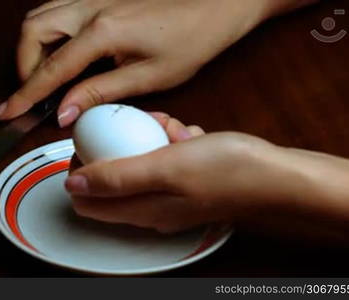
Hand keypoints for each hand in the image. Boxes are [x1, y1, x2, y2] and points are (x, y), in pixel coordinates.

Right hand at [0, 0, 283, 124]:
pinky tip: (62, 50)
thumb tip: (64, 112)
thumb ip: (101, 92)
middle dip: (23, 65)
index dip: (25, 95)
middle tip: (34, 94)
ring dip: (33, 46)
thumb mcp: (148, 76)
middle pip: (31, 31)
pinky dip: (48, 30)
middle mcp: (89, 8)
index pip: (50, 70)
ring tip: (45, 75)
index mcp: (102, 33)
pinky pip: (58, 7)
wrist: (216, 4)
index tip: (5, 113)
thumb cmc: (191, 40)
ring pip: (41, 15)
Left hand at [65, 118, 348, 234]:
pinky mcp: (185, 181)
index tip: (92, 141)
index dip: (80, 169)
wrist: (275, 175)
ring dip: (148, 138)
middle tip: (143, 128)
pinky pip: (163, 157)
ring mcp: (169, 195)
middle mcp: (150, 208)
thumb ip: (116, 177)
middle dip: (120, 146)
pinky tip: (188, 134)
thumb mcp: (165, 167)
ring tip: (173, 128)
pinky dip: (170, 141)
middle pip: (113, 176)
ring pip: (139, 160)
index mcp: (139, 210)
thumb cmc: (225, 170)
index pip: (85, 201)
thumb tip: (73, 184)